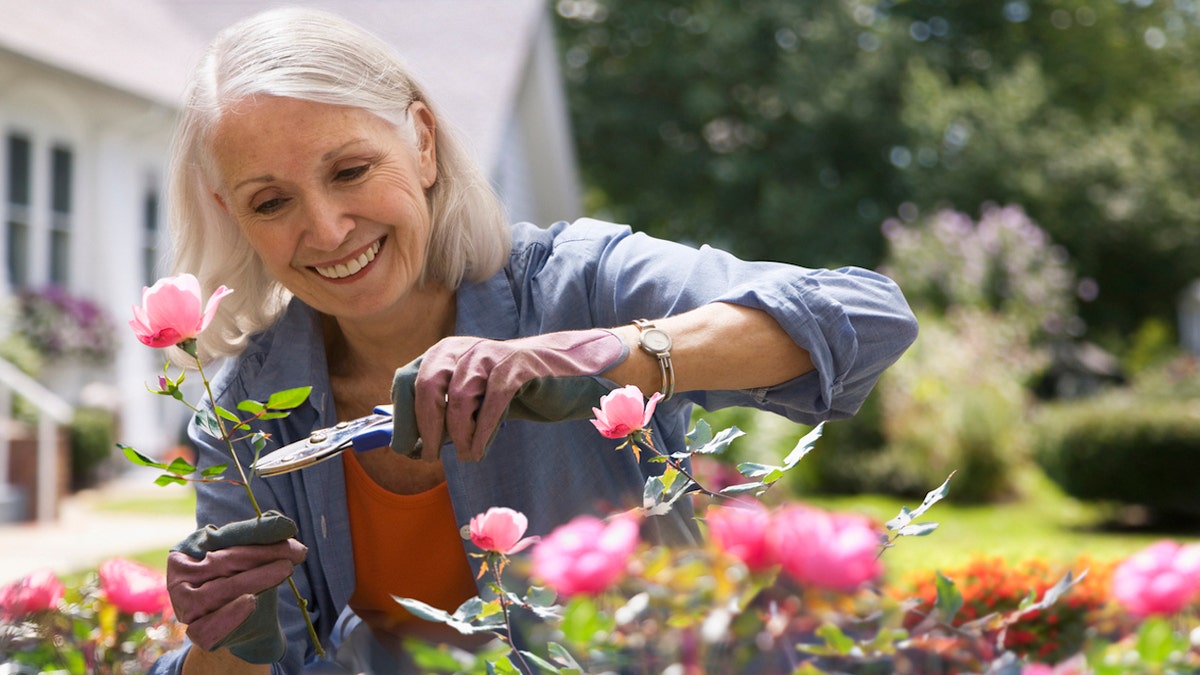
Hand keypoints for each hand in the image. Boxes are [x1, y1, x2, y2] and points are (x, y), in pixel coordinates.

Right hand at [167, 511, 307, 663]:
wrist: (248, 624)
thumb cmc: (248, 580)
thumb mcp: (252, 556)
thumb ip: (260, 537)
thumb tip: (283, 524)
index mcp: (187, 551)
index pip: (222, 538)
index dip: (255, 532)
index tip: (288, 528)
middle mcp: (179, 577)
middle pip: (222, 562)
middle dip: (262, 555)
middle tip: (296, 552)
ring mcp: (185, 606)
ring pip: (221, 590)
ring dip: (256, 579)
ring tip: (285, 569)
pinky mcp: (195, 631)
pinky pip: (211, 625)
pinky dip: (231, 615)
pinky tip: (251, 601)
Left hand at [395, 329, 626, 460]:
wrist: (563, 375)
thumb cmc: (512, 391)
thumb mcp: (471, 396)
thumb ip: (441, 408)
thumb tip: (405, 437)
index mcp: (445, 352)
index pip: (408, 379)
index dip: (402, 415)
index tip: (404, 446)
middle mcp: (463, 348)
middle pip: (427, 387)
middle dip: (426, 428)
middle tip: (429, 456)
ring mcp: (490, 355)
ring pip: (459, 397)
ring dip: (458, 435)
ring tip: (465, 454)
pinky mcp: (516, 367)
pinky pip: (491, 402)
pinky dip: (481, 432)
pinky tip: (479, 449)